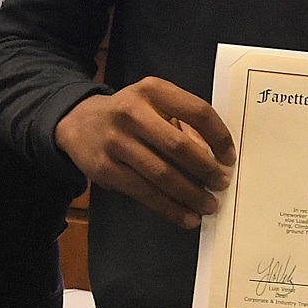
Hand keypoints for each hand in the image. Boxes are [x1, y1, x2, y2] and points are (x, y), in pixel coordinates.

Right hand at [55, 79, 234, 229]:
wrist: (78, 123)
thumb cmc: (130, 114)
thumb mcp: (155, 103)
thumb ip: (183, 122)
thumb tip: (215, 159)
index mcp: (153, 91)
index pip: (197, 111)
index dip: (219, 137)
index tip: (230, 158)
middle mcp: (132, 113)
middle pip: (179, 146)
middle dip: (206, 170)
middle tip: (222, 184)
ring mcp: (116, 142)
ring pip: (162, 175)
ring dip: (191, 195)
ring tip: (209, 205)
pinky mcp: (106, 170)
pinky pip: (145, 193)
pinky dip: (170, 208)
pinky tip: (187, 217)